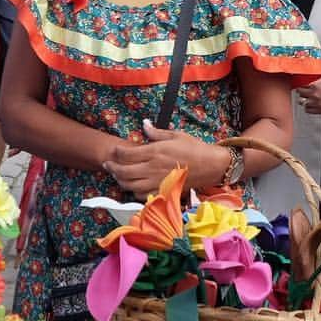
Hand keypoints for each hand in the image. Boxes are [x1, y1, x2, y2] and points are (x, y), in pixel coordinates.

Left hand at [103, 123, 229, 198]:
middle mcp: (153, 168)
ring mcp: (158, 182)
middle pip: (124, 172)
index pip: (127, 154)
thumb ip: (156, 132)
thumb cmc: (194, 148)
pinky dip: (134, 192)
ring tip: (117, 175)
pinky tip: (133, 186)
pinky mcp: (164, 191)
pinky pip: (143, 195)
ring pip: (130, 186)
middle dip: (112, 168)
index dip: (116, 153)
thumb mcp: (175, 135)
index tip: (113, 151)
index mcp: (155, 152)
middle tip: (108, 164)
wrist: (212, 166)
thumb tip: (144, 124)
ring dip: (120, 181)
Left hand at [296, 73, 320, 115]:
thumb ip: (318, 75)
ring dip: (303, 98)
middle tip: (303, 88)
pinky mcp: (320, 110)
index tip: (300, 82)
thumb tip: (312, 74)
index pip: (299, 83)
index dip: (299, 82)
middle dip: (301, 90)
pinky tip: (310, 104)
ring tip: (306, 96)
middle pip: (299, 92)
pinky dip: (308, 107)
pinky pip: (307, 110)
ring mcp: (316, 103)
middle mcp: (314, 94)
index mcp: (315, 84)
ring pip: (301, 101)